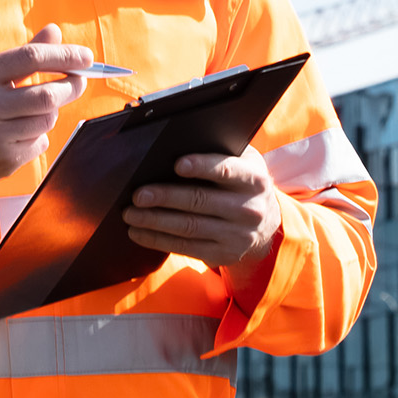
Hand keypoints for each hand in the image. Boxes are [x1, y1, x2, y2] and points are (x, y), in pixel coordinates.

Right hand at [0, 24, 91, 191]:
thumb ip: (20, 54)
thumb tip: (54, 32)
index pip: (31, 58)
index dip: (65, 56)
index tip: (85, 57)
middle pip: (47, 95)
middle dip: (71, 86)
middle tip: (77, 81)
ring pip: (47, 121)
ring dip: (50, 112)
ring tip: (33, 108)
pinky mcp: (1, 162)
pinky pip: (38, 144)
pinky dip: (37, 135)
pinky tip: (17, 131)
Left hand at [123, 149, 281, 278]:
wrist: (267, 224)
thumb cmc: (241, 183)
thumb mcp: (243, 163)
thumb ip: (220, 152)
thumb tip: (175, 143)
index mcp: (254, 179)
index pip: (226, 170)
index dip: (202, 166)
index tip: (177, 164)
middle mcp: (249, 209)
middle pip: (200, 201)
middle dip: (165, 197)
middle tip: (138, 195)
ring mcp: (237, 235)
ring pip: (189, 227)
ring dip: (154, 221)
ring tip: (130, 214)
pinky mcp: (224, 255)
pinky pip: (185, 247)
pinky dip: (157, 240)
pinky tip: (138, 232)